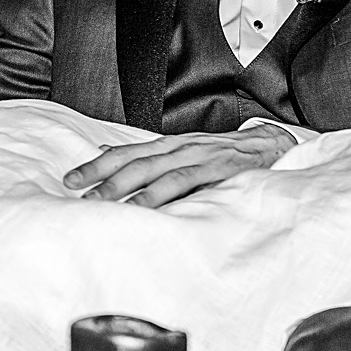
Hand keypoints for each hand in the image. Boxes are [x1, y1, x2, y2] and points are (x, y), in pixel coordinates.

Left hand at [63, 126, 297, 207]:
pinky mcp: (221, 168)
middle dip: (101, 175)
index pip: (127, 153)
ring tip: (101, 202)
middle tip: (75, 192)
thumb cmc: (230, 157)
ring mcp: (201, 155)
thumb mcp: (190, 155)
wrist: (279, 147)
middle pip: (133, 160)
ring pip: (154, 169)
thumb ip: (155, 160)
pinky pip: (185, 180)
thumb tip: (111, 158)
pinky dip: (160, 192)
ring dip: (125, 186)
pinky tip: (142, 205)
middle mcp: (181, 146)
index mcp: (172, 144)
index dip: (97, 165)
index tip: (71, 180)